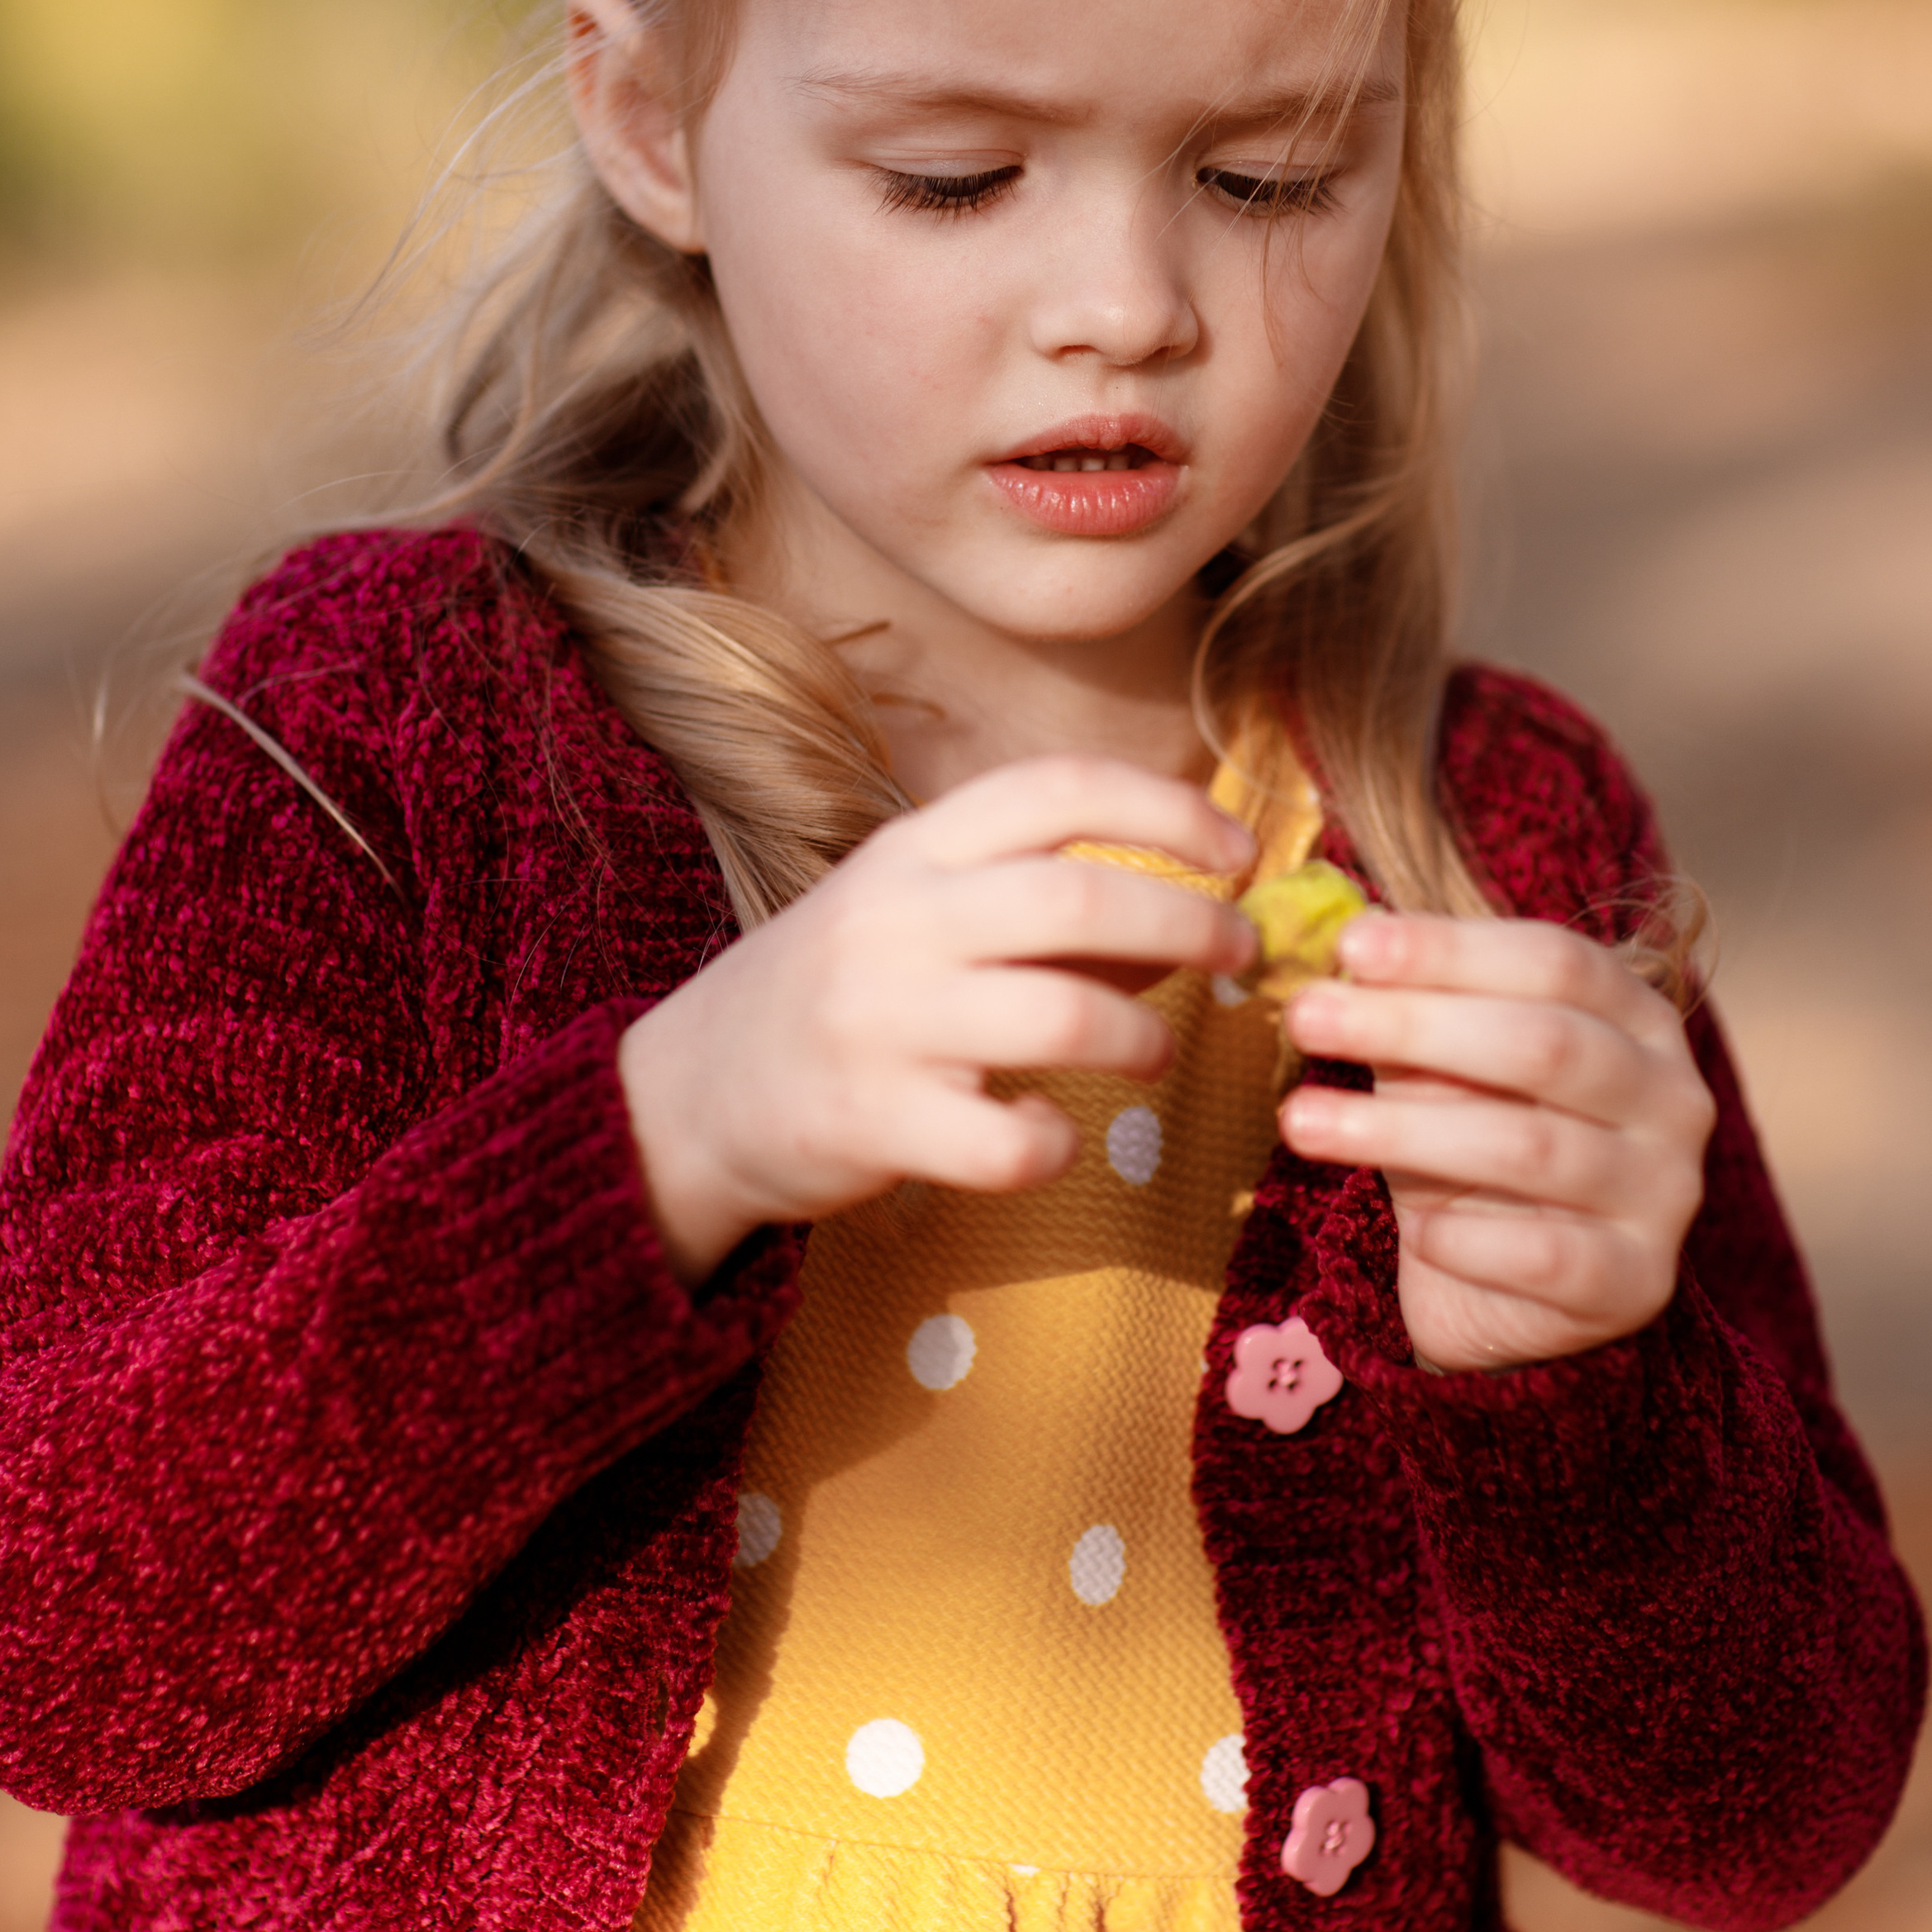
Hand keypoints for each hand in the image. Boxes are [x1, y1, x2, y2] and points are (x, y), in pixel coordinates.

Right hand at [620, 758, 1258, 1284]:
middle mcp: (895, 919)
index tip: (1241, 852)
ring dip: (1141, 1038)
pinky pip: (1010, 1142)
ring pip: (1063, 1017)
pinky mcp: (872, 1123)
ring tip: (1152, 1054)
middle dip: (1190, 924)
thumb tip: (1194, 918)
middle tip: (1240, 957)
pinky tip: (1050, 1136)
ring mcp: (880, 1021)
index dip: (1170, 810)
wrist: (689, 1094)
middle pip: (1077, 896)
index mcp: (912, 848)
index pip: (1057, 787)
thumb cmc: (838, 993)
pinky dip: (1057, 1144)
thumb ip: (1036, 904)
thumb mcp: (917, 913)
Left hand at [1278, 914, 1711, 1374]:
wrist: (1507, 1291)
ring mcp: (1664, 1195)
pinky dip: (1464, 1237)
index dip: (1451, 949)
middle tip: (1303, 1017)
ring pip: (1530, 1147)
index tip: (1351, 943)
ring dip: (1401, 1130)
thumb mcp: (1440, 1069)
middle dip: (1413, 1025)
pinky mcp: (1635, 1283)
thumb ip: (1413, 1016)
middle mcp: (1672, 1098)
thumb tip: (1349, 958)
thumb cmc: (1471, 1145)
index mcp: (1637, 1018)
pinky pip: (1542, 1254)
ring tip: (1298, 1120)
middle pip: (1546, 1043)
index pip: (1555, 961)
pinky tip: (1414, 1230)